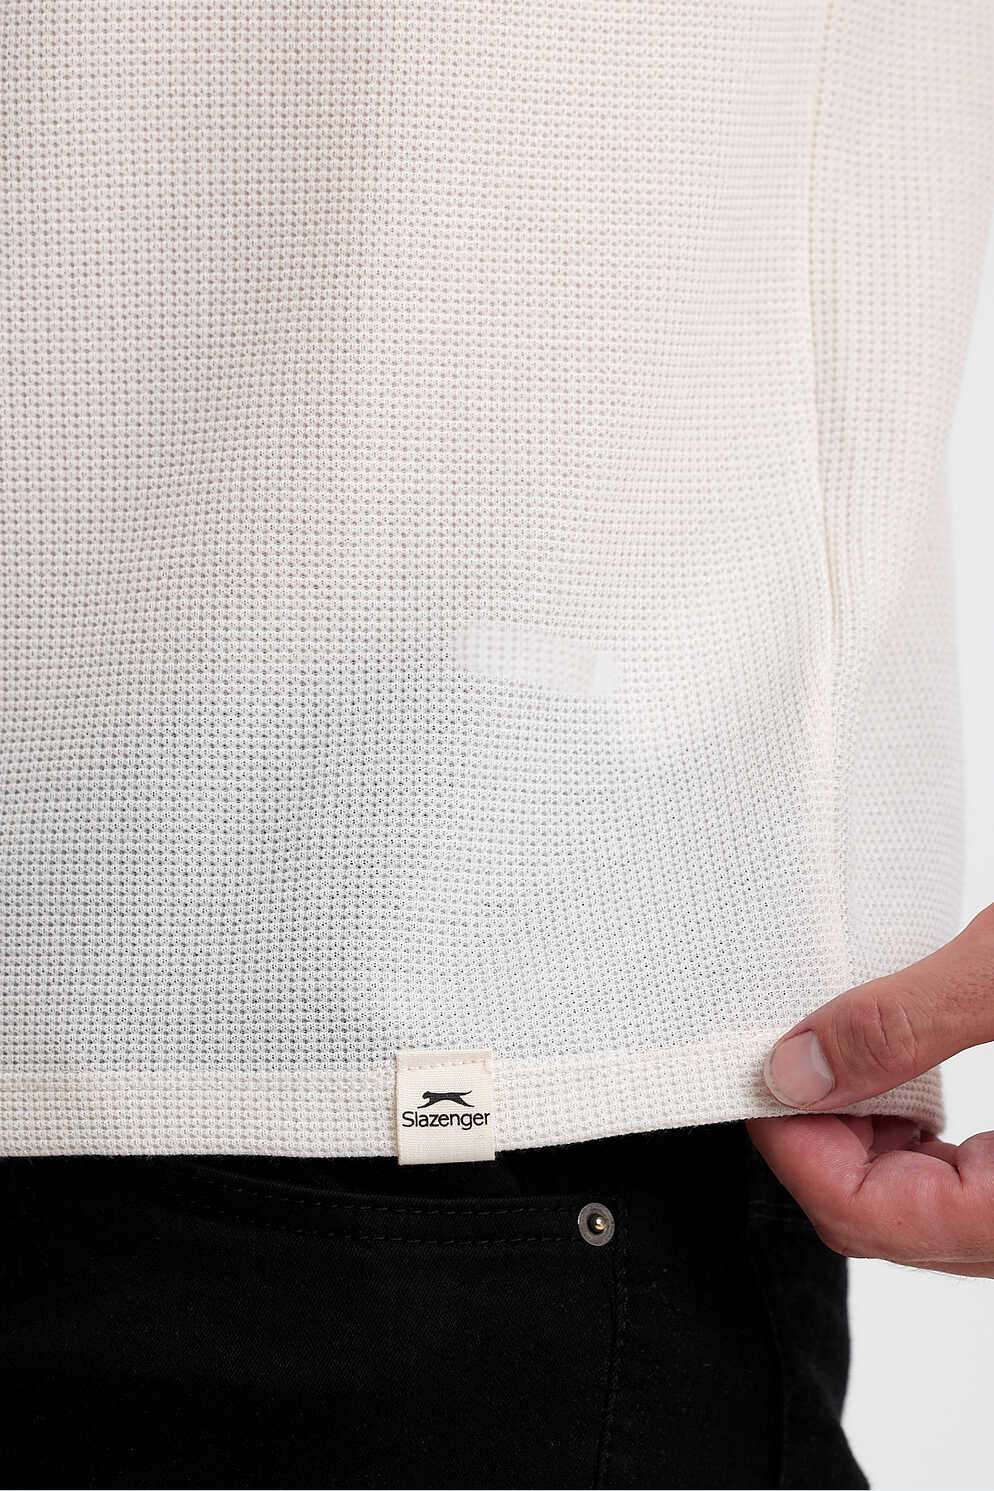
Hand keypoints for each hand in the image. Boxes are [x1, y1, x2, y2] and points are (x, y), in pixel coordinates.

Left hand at [746, 903, 993, 1276]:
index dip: (796, 1150)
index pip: (879, 1223)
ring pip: (927, 1214)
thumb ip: (908, 1025)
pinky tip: (900, 1075)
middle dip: (822, 1144)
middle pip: (894, 1228)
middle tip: (787, 1055)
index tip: (757, 1076)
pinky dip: (915, 1137)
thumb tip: (797, 1071)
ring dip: (864, 1140)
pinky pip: (968, 1186)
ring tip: (838, 1056)